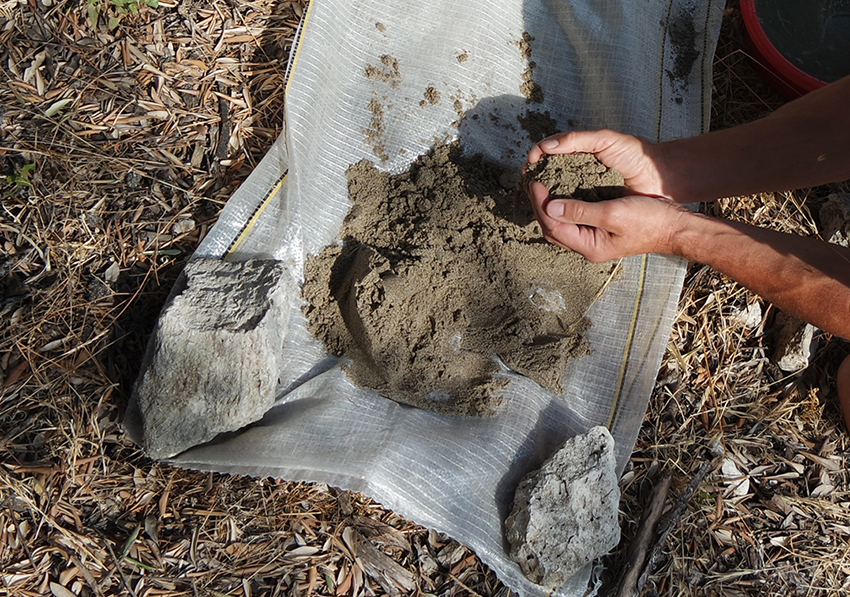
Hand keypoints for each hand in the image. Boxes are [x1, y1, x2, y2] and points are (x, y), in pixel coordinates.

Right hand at [527, 129, 671, 200]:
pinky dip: (560, 211)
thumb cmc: (636, 154)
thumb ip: (577, 140)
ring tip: (538, 201)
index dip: (536, 160)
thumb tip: (545, 146)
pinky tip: (554, 213)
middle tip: (530, 187)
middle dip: (535, 182)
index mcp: (578, 153)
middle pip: (546, 177)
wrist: (660, 176)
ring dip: (544, 199)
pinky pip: (570, 211)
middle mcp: (577, 172)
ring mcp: (583, 191)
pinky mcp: (592, 207)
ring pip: (555, 197)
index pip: (547, 154)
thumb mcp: (605, 140)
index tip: (530, 168)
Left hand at [527, 181, 691, 261]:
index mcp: (589, 246)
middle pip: (552, 227)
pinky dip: (563, 204)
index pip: (553, 225)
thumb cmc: (650, 220)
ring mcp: (594, 239)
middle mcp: (588, 246)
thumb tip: (550, 206)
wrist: (676, 226)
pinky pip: (573, 218)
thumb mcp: (613, 213)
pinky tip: (560, 189)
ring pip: (561, 223)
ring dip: (548, 204)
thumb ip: (580, 211)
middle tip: (531, 180)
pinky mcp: (600, 230)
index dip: (539, 203)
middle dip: (538, 205)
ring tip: (541, 183)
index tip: (534, 181)